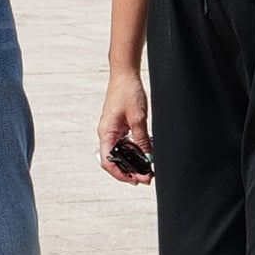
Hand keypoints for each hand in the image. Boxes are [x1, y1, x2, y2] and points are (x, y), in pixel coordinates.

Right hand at [95, 67, 151, 186]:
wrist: (125, 75)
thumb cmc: (128, 92)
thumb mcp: (138, 119)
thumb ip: (142, 140)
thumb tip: (148, 159)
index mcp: (107, 133)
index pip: (108, 162)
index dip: (121, 174)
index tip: (137, 180)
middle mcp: (106, 134)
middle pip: (114, 161)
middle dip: (129, 172)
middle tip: (147, 177)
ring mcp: (112, 131)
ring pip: (120, 154)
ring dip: (132, 162)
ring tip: (147, 169)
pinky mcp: (118, 127)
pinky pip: (124, 144)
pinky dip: (134, 152)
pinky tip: (145, 154)